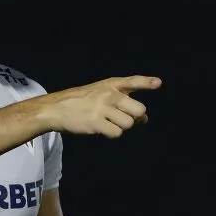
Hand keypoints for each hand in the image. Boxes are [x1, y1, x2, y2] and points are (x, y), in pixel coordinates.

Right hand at [41, 76, 161, 137]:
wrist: (57, 108)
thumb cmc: (83, 101)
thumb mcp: (101, 91)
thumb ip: (124, 101)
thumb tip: (145, 120)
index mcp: (111, 84)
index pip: (132, 81)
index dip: (146, 83)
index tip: (158, 83)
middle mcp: (109, 94)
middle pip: (139, 110)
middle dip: (136, 118)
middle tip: (125, 118)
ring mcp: (102, 108)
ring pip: (129, 124)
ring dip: (122, 127)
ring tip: (109, 123)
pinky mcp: (96, 123)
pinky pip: (116, 133)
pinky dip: (112, 134)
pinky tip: (103, 129)